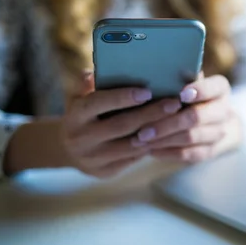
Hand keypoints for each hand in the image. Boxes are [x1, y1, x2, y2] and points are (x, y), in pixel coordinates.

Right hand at [60, 74, 182, 177]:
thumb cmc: (84, 115)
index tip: (147, 90)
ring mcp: (93, 158)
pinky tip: (168, 135)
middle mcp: (81, 138)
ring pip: (131, 145)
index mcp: (75, 116)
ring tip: (177, 119)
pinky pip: (133, 159)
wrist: (68, 151)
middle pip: (121, 125)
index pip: (98, 103)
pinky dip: (151, 146)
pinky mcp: (105, 172)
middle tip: (174, 103)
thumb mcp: (80, 98)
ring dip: (156, 132)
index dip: (123, 97)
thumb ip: (89, 85)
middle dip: (150, 114)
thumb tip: (97, 72)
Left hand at [136, 75, 242, 162]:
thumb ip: (176, 78)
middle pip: (197, 117)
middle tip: (143, 129)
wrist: (209, 120)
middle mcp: (223, 110)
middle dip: (168, 123)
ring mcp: (219, 132)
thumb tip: (155, 72)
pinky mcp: (211, 150)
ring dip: (164, 139)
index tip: (180, 94)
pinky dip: (169, 152)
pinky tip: (151, 151)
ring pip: (191, 137)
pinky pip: (191, 154)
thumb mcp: (185, 82)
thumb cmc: (186, 94)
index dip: (199, 91)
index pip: (213, 87)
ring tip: (141, 140)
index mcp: (219, 88)